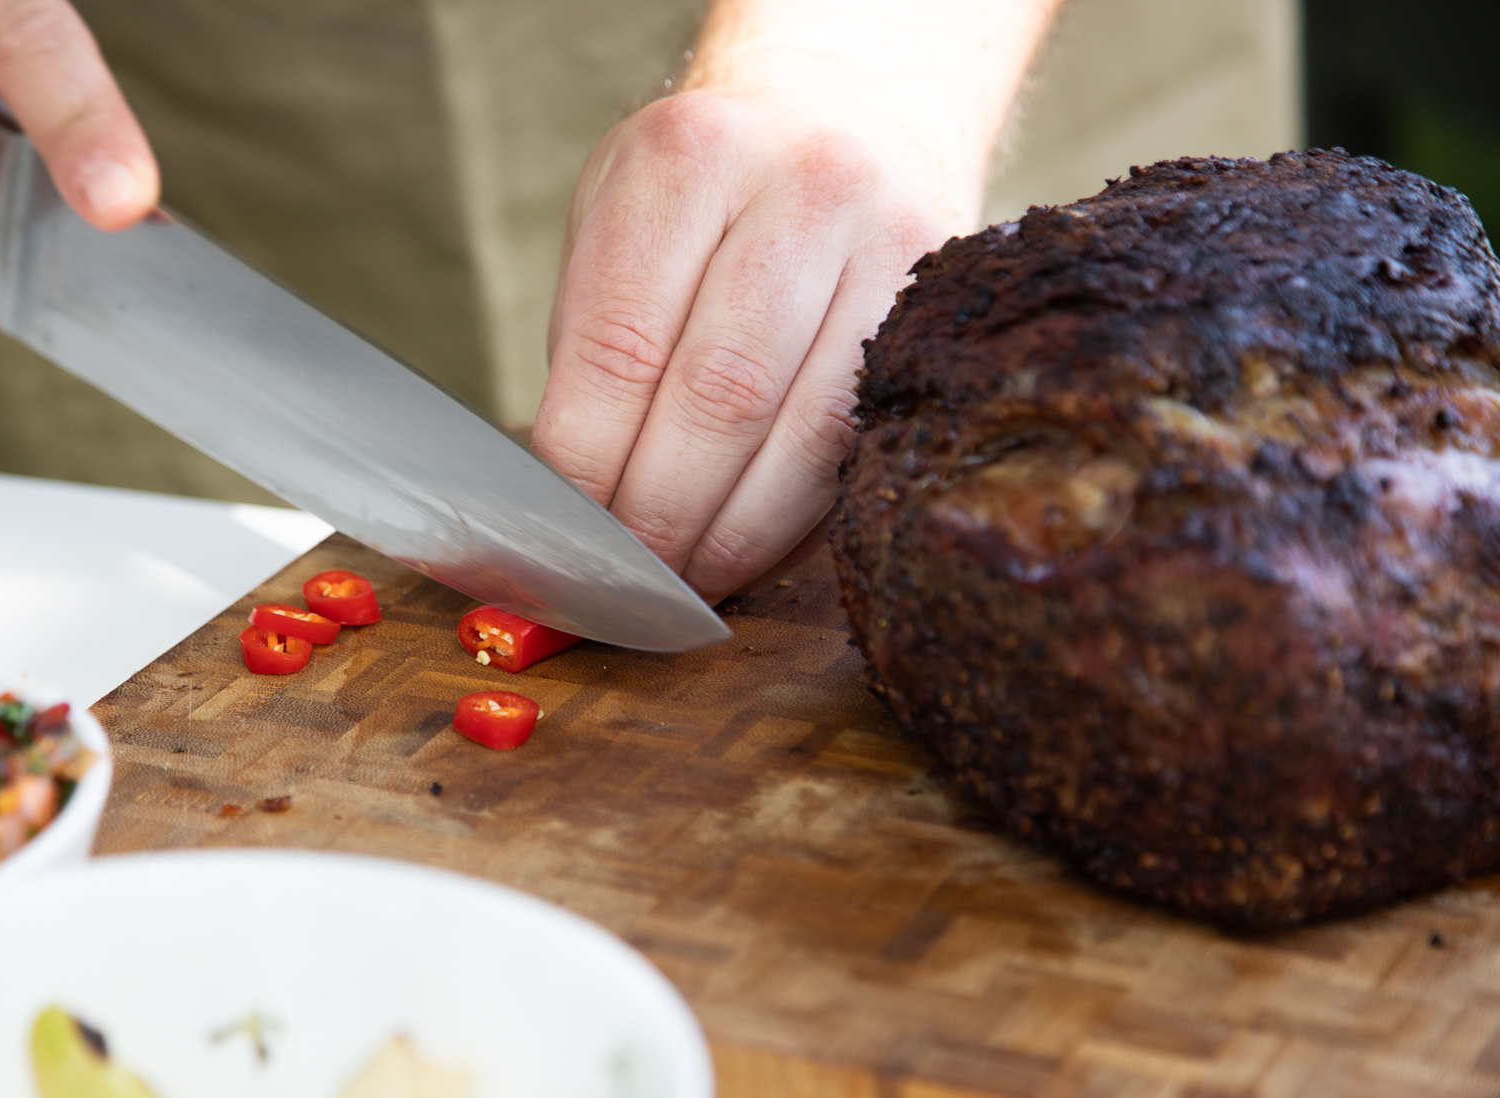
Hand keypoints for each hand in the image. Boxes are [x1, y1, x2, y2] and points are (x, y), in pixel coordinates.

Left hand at [535, 93, 955, 601]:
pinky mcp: (940, 305)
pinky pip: (863, 442)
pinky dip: (798, 516)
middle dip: (660, 517)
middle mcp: (803, 187)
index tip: (563, 536)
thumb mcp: (616, 220)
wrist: (846, 112)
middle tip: (624, 579)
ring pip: (806, 436)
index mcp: (687, 159)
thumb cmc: (704, 195)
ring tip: (685, 580)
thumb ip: (588, 349)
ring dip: (734, 535)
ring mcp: (890, 242)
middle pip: (719, 398)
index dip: (587, 467)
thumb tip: (563, 509)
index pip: (619, 347)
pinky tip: (754, 543)